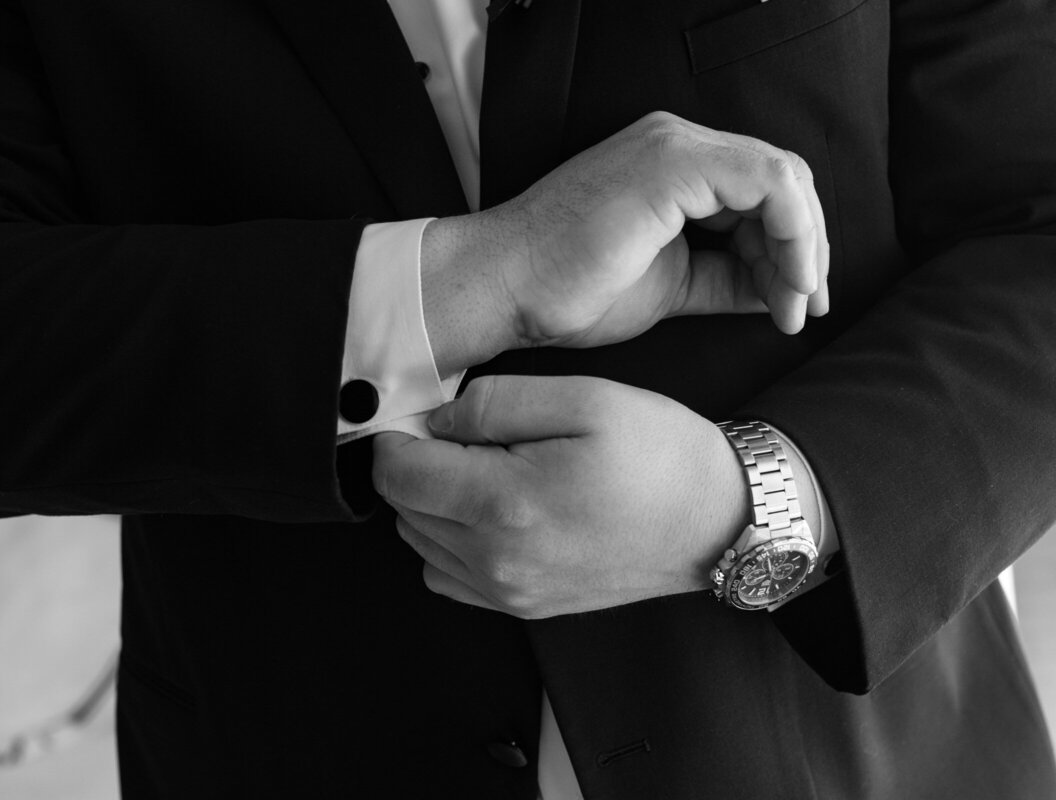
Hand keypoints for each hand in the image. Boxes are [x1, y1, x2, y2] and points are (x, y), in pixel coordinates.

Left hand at [371, 375, 750, 617]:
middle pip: (401, 508)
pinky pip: (447, 576)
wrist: (718, 522)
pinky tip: (490, 511)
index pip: (396, 474)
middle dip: (418, 464)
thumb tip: (436, 420)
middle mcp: (496, 560)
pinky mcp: (523, 607)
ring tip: (486, 470)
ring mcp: (508, 592)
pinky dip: (449, 541)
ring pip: (419, 542)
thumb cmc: (659, 456)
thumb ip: (494, 403)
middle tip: (467, 436)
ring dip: (432, 501)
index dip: (399, 435)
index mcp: (504, 504)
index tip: (429, 414)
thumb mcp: (584, 398)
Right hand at [422, 111, 829, 376]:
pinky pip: (769, 184)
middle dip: (807, 248)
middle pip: (782, 180)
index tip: (795, 305)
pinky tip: (783, 281)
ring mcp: (675, 147)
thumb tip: (780, 290)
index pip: (761, 191)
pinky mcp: (674, 164)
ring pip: (784, 178)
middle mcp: (678, 143)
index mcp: (673, 165)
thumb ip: (728, 279)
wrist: (507, 289)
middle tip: (805, 308)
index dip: (793, 247)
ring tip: (792, 305)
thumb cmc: (568, 290)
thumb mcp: (672, 286)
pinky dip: (791, 234)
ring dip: (803, 247)